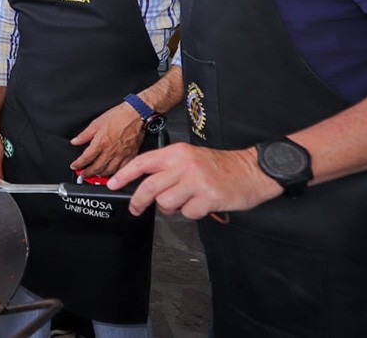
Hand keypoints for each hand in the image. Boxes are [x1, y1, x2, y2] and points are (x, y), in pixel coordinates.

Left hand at [70, 101, 143, 177]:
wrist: (136, 114)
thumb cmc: (119, 116)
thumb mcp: (96, 123)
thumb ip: (84, 135)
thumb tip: (75, 141)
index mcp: (101, 143)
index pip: (86, 158)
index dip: (78, 164)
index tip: (75, 166)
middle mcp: (111, 151)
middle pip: (97, 168)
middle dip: (88, 173)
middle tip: (83, 174)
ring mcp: (122, 155)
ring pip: (109, 171)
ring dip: (100, 175)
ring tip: (95, 175)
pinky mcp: (131, 156)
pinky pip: (122, 169)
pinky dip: (115, 174)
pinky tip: (112, 173)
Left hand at [107, 143, 282, 217]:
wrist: (253, 170)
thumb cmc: (221, 166)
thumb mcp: (190, 158)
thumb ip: (168, 168)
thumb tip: (144, 184)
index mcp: (177, 153)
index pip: (143, 162)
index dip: (124, 175)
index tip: (113, 184)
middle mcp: (184, 165)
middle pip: (149, 187)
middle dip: (138, 201)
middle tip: (135, 208)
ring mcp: (196, 182)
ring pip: (166, 203)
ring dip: (171, 208)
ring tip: (184, 202)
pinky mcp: (208, 197)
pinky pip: (187, 213)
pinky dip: (191, 213)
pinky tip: (202, 204)